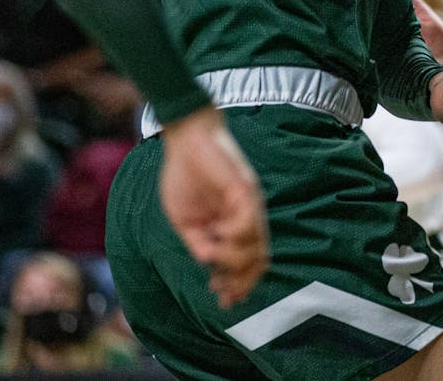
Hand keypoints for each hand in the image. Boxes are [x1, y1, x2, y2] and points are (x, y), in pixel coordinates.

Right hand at [159, 106, 268, 307]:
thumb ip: (197, 242)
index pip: (246, 261)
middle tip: (225, 297)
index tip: (223, 301)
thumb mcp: (185, 220)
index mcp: (232, 226)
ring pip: (255, 246)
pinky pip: (248, 223)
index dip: (237, 284)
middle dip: (242, 283)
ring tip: (214, 259)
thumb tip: (207, 263)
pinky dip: (233, 238)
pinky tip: (217, 238)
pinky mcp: (246, 191)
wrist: (186, 141)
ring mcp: (248, 206)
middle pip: (257, 260)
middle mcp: (246, 218)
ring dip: (234, 262)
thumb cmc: (184, 176)